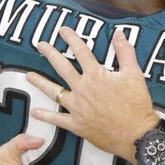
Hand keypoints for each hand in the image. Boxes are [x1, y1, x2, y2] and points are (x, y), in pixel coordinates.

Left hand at [27, 27, 159, 163]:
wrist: (136, 135)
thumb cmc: (136, 104)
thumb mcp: (134, 74)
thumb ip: (125, 52)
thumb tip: (119, 33)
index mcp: (96, 75)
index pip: (81, 51)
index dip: (71, 38)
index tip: (62, 30)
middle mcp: (82, 89)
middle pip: (62, 67)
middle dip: (50, 54)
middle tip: (40, 44)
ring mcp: (77, 107)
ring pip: (54, 92)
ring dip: (40, 82)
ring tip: (28, 75)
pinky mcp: (76, 124)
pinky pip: (57, 119)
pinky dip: (45, 116)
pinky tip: (35, 111)